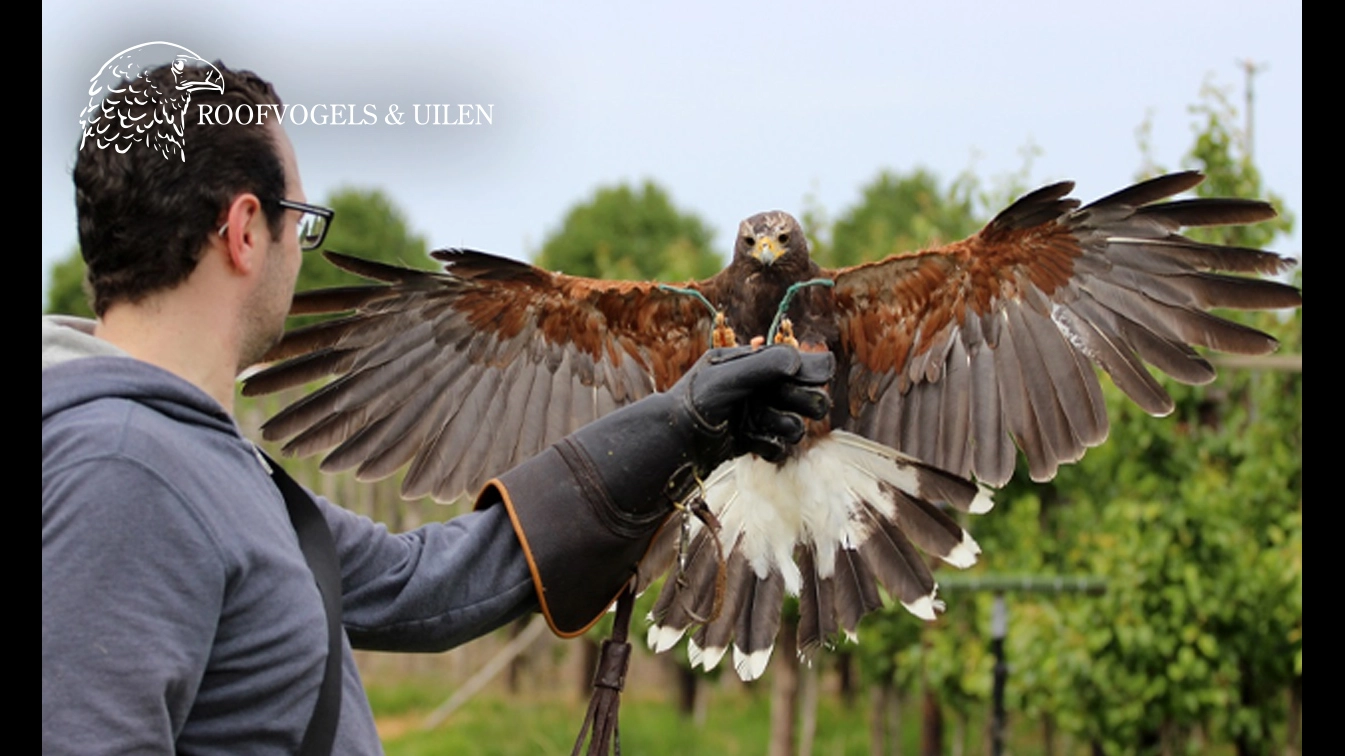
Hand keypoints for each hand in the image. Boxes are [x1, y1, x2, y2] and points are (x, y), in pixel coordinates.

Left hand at [671, 345, 833, 465]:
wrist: (674, 443)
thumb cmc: (694, 403)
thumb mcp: (725, 376)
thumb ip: (762, 366)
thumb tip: (797, 362)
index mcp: (751, 363)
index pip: (795, 363)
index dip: (810, 371)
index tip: (822, 377)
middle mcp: (758, 388)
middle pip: (804, 395)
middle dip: (803, 401)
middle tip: (796, 405)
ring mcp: (757, 416)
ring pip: (794, 425)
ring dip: (783, 426)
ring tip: (760, 425)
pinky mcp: (753, 441)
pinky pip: (780, 448)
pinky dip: (770, 447)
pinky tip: (751, 444)